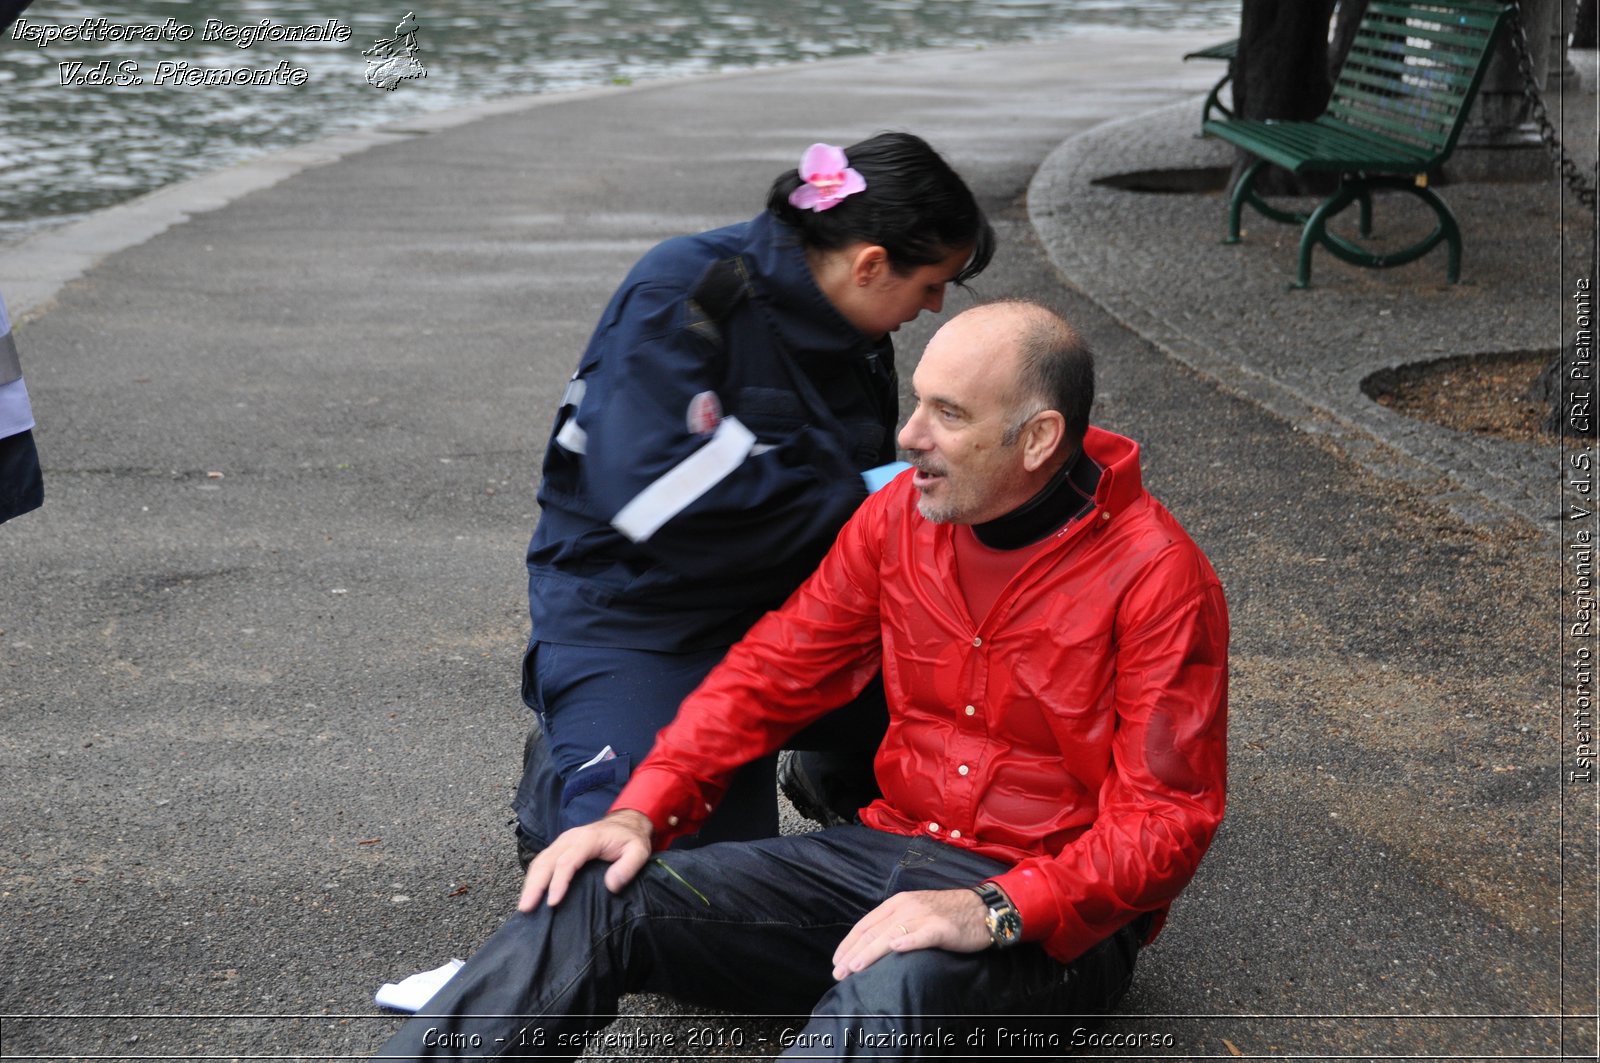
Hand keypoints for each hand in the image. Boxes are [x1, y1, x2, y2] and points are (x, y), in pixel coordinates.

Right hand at [518, 809, 653, 911]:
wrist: (626, 822)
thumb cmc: (631, 839)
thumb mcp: (639, 851)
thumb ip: (628, 867)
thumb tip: (611, 885)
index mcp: (588, 839)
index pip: (568, 861)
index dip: (558, 882)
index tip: (553, 902)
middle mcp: (570, 839)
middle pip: (546, 861)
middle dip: (535, 885)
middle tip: (526, 908)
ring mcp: (562, 843)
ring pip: (540, 861)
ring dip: (530, 883)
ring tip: (524, 906)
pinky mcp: (559, 849)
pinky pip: (542, 862)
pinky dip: (533, 878)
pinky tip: (530, 895)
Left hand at [830, 888, 990, 979]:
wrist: (981, 909)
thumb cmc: (947, 914)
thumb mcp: (915, 913)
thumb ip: (895, 925)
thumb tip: (871, 947)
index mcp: (897, 903)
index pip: (865, 924)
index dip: (848, 944)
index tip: (836, 962)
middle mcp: (906, 906)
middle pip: (873, 932)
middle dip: (853, 953)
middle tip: (838, 973)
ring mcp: (923, 916)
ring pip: (891, 934)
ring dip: (870, 952)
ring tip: (855, 967)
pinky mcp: (941, 927)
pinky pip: (922, 934)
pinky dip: (908, 941)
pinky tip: (895, 949)